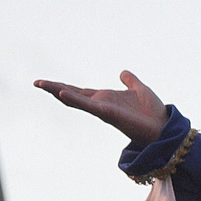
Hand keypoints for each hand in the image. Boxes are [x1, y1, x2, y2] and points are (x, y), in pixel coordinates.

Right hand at [33, 70, 169, 146]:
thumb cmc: (153, 112)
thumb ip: (130, 81)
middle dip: (54, 89)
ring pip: (75, 100)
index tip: (46, 82)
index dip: (63, 86)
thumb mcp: (140, 89)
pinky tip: (62, 93)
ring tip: (42, 85)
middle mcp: (101, 104)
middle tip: (36, 82)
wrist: (164, 128)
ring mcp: (102, 110)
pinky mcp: (108, 114)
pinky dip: (75, 99)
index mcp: (105, 99)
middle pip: (72, 95)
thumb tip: (122, 72)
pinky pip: (88, 106)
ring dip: (58, 92)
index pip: (79, 91)